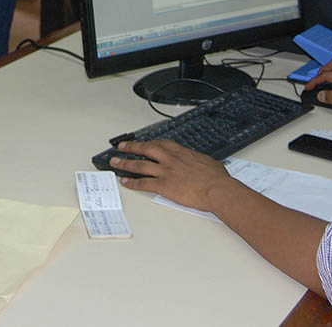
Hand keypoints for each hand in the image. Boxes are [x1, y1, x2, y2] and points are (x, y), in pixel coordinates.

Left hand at [109, 139, 235, 210]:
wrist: (217, 189)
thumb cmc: (216, 178)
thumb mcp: (207, 161)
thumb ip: (198, 160)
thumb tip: (200, 162)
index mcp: (180, 152)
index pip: (160, 143)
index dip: (148, 143)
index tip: (142, 142)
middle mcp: (170, 159)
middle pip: (145, 149)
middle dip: (131, 147)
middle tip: (121, 147)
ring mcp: (165, 172)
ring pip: (140, 165)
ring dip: (125, 164)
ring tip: (115, 163)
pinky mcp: (163, 186)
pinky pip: (144, 183)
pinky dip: (132, 183)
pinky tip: (125, 182)